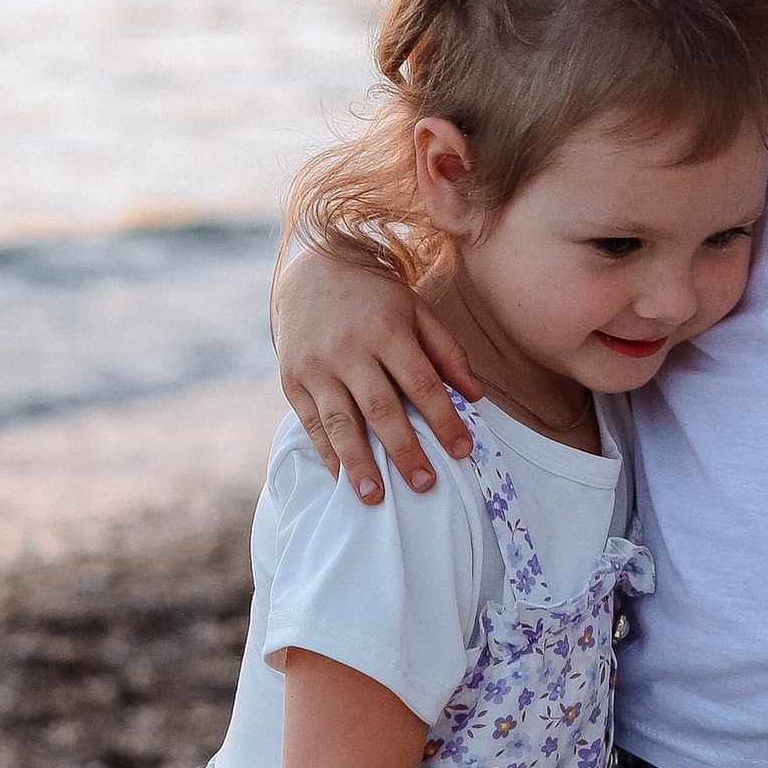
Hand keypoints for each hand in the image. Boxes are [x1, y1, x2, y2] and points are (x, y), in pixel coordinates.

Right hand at [273, 241, 475, 502]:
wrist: (312, 270)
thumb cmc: (376, 296)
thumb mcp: (416, 310)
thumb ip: (447, 352)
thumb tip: (475, 397)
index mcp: (387, 330)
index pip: (421, 383)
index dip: (443, 419)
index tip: (463, 451)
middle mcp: (349, 349)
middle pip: (381, 408)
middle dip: (404, 451)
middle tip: (425, 485)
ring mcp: (316, 366)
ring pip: (340, 422)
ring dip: (358, 462)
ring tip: (375, 497)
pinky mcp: (292, 378)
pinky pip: (311, 421)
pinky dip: (326, 451)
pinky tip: (341, 476)